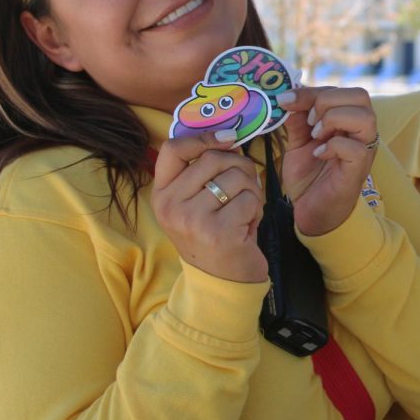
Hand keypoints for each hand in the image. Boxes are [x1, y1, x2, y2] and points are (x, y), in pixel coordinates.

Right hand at [151, 130, 266, 281]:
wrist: (222, 282)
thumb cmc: (215, 236)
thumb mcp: (196, 204)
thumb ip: (203, 173)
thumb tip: (229, 138)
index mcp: (162, 195)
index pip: (173, 149)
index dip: (203, 137)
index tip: (228, 139)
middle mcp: (171, 206)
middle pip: (212, 158)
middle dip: (240, 166)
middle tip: (247, 185)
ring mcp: (192, 219)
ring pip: (236, 177)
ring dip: (252, 191)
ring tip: (246, 211)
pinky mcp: (218, 231)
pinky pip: (250, 199)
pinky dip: (257, 210)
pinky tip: (249, 227)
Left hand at [276, 86, 377, 236]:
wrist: (311, 211)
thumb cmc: (309, 176)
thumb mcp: (297, 142)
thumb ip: (296, 119)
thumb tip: (288, 95)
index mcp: (348, 120)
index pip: (338, 90)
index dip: (310, 91)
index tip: (284, 101)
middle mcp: (361, 132)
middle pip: (360, 96)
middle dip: (326, 101)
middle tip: (307, 121)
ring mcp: (364, 150)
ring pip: (365, 118)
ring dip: (334, 120)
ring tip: (315, 135)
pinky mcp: (359, 169)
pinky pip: (355, 148)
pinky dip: (332, 146)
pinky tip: (318, 154)